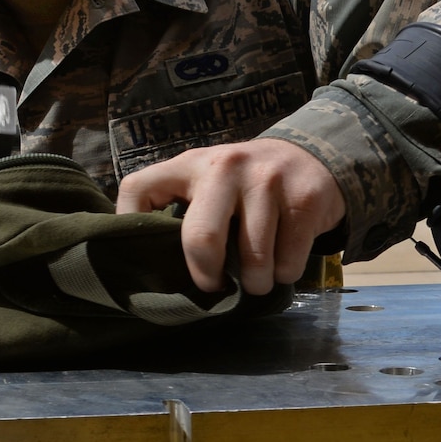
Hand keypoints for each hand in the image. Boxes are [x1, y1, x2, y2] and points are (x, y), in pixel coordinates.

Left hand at [116, 139, 346, 295]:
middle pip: (202, 238)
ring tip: (257, 278)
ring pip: (253, 260)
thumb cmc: (247, 183)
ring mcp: (267, 180)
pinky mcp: (305, 199)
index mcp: (191, 164)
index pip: (138, 188)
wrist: (313, 155)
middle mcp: (226, 166)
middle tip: (214, 286)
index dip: (128, 224)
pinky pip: (287, 262)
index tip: (141, 255)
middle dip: (207, 276)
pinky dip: (285, 275)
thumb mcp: (209, 182)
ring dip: (255, 284)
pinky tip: (283, 262)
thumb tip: (160, 269)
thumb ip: (185, 211)